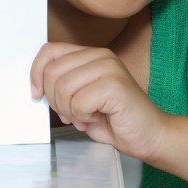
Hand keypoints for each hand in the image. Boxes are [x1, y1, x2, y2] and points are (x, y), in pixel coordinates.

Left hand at [30, 42, 166, 158]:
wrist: (151, 136)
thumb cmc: (115, 120)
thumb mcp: (81, 98)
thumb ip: (63, 86)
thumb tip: (37, 86)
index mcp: (91, 55)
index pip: (50, 51)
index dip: (36, 74)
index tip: (37, 95)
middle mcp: (101, 55)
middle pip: (53, 71)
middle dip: (54, 100)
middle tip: (70, 114)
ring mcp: (109, 68)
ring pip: (64, 87)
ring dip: (69, 111)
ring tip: (86, 117)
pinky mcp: (115, 85)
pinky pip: (79, 103)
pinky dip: (82, 118)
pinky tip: (98, 119)